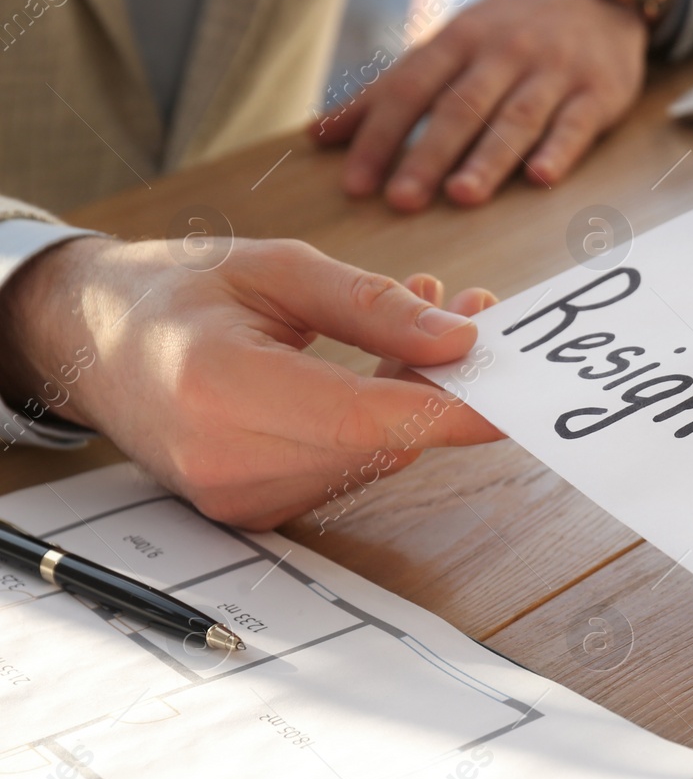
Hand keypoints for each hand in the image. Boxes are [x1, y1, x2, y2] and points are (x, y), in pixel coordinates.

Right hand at [0, 236, 502, 528]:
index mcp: (222, 390)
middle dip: (443, 385)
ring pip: (372, 457)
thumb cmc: (173, 293)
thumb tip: (461, 337)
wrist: (88, 342)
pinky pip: (345, 468)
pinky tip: (384, 369)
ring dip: (414, 399)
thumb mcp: (275, 269)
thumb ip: (372, 305)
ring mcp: (238, 496)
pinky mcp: (253, 509)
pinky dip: (378, 422)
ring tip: (425, 322)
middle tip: (475, 317)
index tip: (517, 398)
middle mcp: (228, 461)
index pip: (368, 418)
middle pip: (381, 440)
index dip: (453, 410)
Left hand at [316, 0, 648, 209]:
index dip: (379, 136)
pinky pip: (575, 124)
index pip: (410, 89)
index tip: (357, 185)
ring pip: (515, 118)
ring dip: (487, 158)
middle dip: (428, 155)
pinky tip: (540, 178)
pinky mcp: (597, 92)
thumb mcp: (447, 45)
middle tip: (401, 200)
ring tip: (461, 196)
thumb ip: (386, 92)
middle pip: (460, 107)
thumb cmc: (508, 31)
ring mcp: (552, 72)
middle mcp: (503, 54)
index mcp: (458, 41)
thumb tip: (317, 135)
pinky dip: (558, 150)